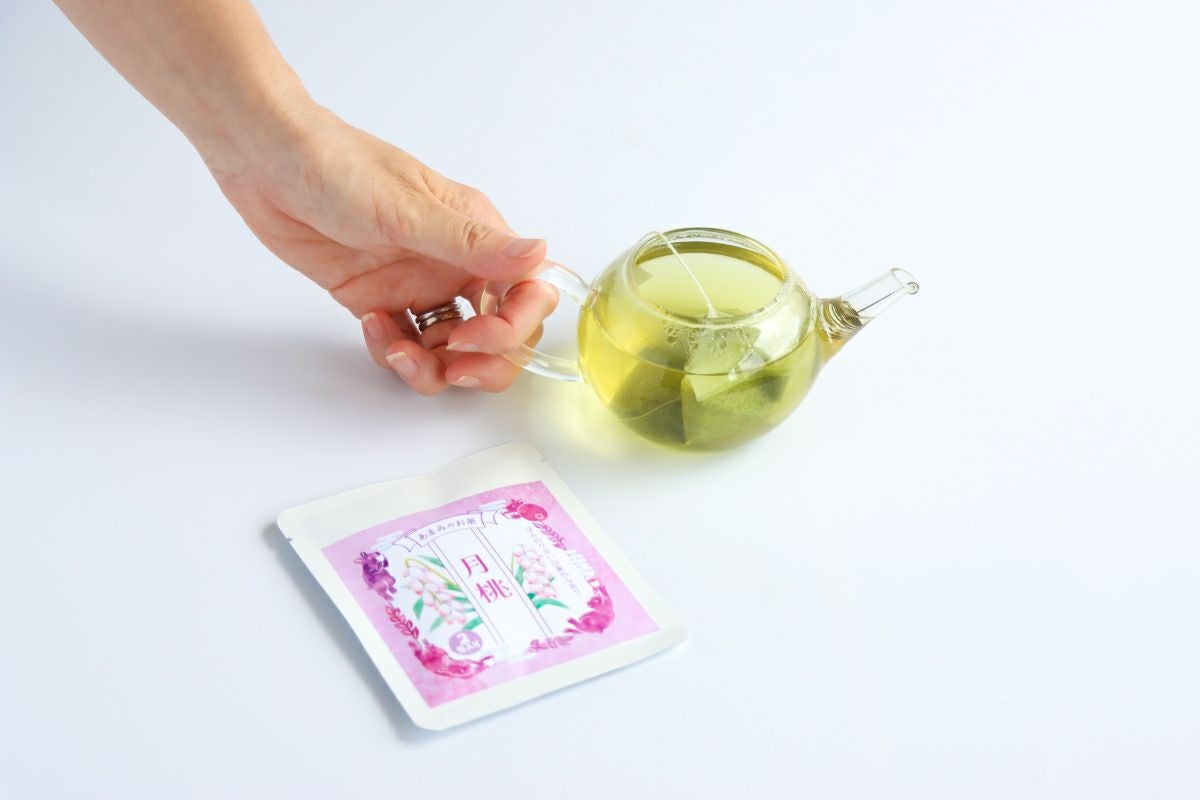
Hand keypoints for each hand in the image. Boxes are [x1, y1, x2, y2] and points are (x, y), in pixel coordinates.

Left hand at [209, 107, 556, 393]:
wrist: (266, 163)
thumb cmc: (338, 167)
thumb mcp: (408, 209)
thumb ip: (472, 241)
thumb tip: (538, 254)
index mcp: (477, 235)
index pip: (526, 293)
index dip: (515, 327)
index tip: (476, 336)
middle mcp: (455, 265)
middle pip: (499, 334)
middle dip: (484, 363)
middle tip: (451, 367)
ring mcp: (419, 286)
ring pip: (452, 351)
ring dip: (433, 367)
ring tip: (397, 353)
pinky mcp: (382, 302)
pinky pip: (405, 347)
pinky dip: (393, 352)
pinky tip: (370, 326)